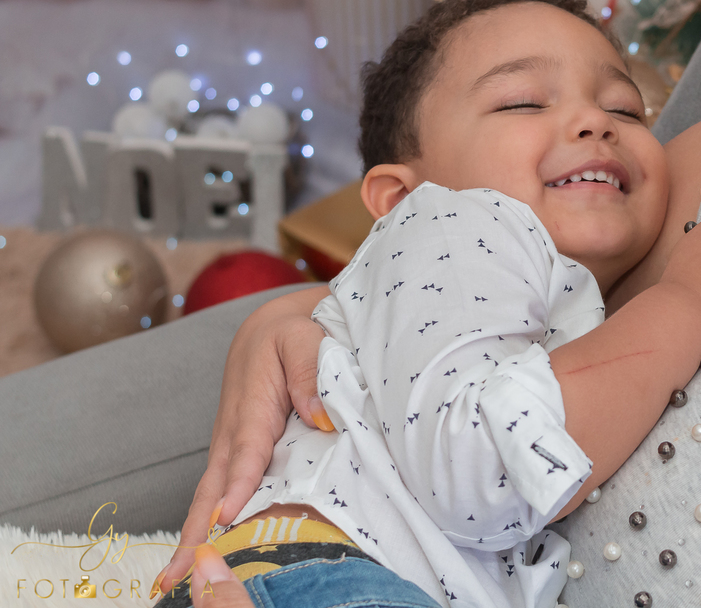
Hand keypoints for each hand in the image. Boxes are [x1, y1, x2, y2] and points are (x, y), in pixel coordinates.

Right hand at [152, 287, 329, 598]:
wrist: (271, 326)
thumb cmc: (292, 332)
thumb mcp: (304, 338)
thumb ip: (310, 374)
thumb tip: (320, 418)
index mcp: (251, 407)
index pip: (246, 453)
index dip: (238, 487)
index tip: (226, 518)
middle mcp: (234, 433)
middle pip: (213, 488)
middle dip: (194, 531)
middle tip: (176, 574)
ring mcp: (231, 446)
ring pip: (211, 496)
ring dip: (193, 536)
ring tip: (175, 579)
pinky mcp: (237, 453)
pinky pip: (223, 491)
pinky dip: (208, 523)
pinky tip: (205, 552)